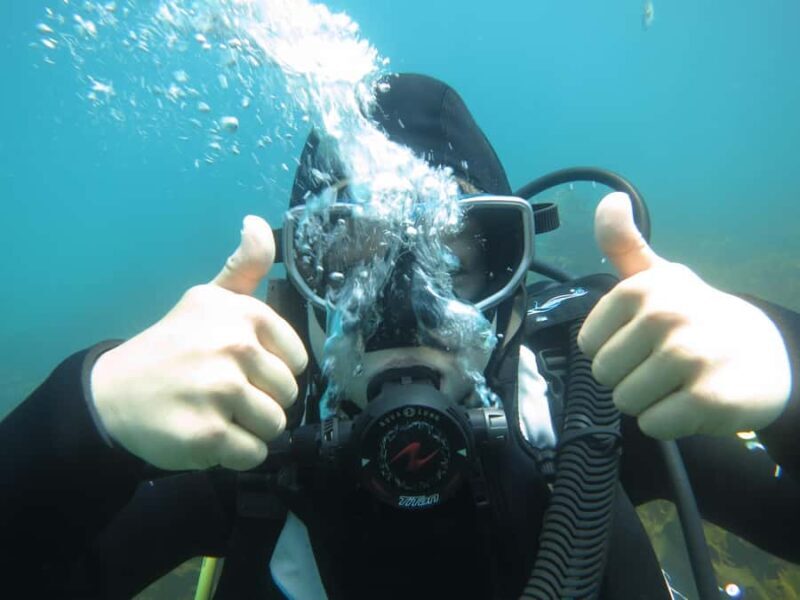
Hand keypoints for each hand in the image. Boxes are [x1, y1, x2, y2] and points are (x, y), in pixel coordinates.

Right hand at [91, 216, 307, 469]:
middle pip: (287, 394)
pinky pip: (254, 454)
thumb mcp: (208, 298)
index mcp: (242, 313)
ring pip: (275, 425)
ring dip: (250, 430)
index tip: (239, 368)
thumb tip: (258, 222)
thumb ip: (244, 265)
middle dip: (261, 401)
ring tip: (215, 414)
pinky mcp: (208, 435)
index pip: (297, 359)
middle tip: (222, 395)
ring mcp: (220, 391)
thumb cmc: (172, 347)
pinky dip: (235, 454)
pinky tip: (207, 436)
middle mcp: (233, 346)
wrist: (113, 393)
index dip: (271, 370)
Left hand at [577, 192, 790, 439]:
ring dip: (648, 401)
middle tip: (662, 366)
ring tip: (676, 383)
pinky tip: (691, 403)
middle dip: (628, 378)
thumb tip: (609, 199)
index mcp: (644, 288)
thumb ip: (625, 244)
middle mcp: (666, 315)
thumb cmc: (696, 317)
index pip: (588, 343)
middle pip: (604, 374)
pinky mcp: (708, 398)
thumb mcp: (660, 277)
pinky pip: (653, 424)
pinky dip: (668, 423)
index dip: (611, 349)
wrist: (765, 355)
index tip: (642, 341)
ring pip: (625, 401)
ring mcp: (690, 355)